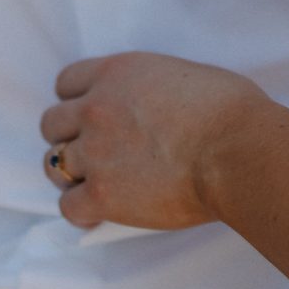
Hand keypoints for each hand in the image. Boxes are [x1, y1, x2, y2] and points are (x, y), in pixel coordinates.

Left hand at [41, 52, 262, 230]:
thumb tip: (161, 109)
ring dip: (71, 174)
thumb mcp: (185, 76)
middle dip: (69, 137)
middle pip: (52, 123)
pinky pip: (68, 207)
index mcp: (116, 73)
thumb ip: (154, 89)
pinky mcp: (102, 194)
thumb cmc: (230, 111)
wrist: (237, 150)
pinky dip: (81, 212)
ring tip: (93, 184)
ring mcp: (96, 152)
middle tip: (93, 152)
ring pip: (53, 164)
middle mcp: (96, 108)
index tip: (90, 116)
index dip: (77, 101)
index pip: (66, 82)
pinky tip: (98, 215)